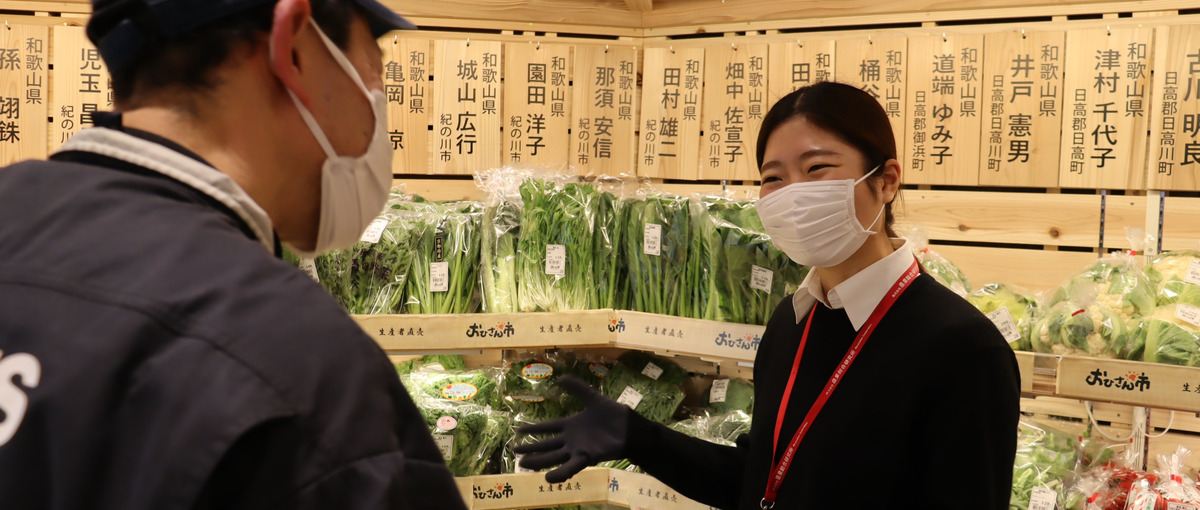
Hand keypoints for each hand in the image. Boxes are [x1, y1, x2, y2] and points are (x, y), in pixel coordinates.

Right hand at [513, 375, 631, 482]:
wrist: (629, 428)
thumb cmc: (612, 414)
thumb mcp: (593, 398)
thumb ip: (578, 388)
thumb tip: (561, 378)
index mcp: (571, 425)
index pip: (548, 427)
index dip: (533, 428)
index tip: (517, 429)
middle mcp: (571, 439)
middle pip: (546, 445)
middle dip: (531, 448)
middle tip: (514, 451)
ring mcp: (577, 449)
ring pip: (553, 457)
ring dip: (539, 461)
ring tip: (524, 464)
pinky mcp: (586, 457)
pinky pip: (570, 467)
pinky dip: (559, 473)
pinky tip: (547, 478)